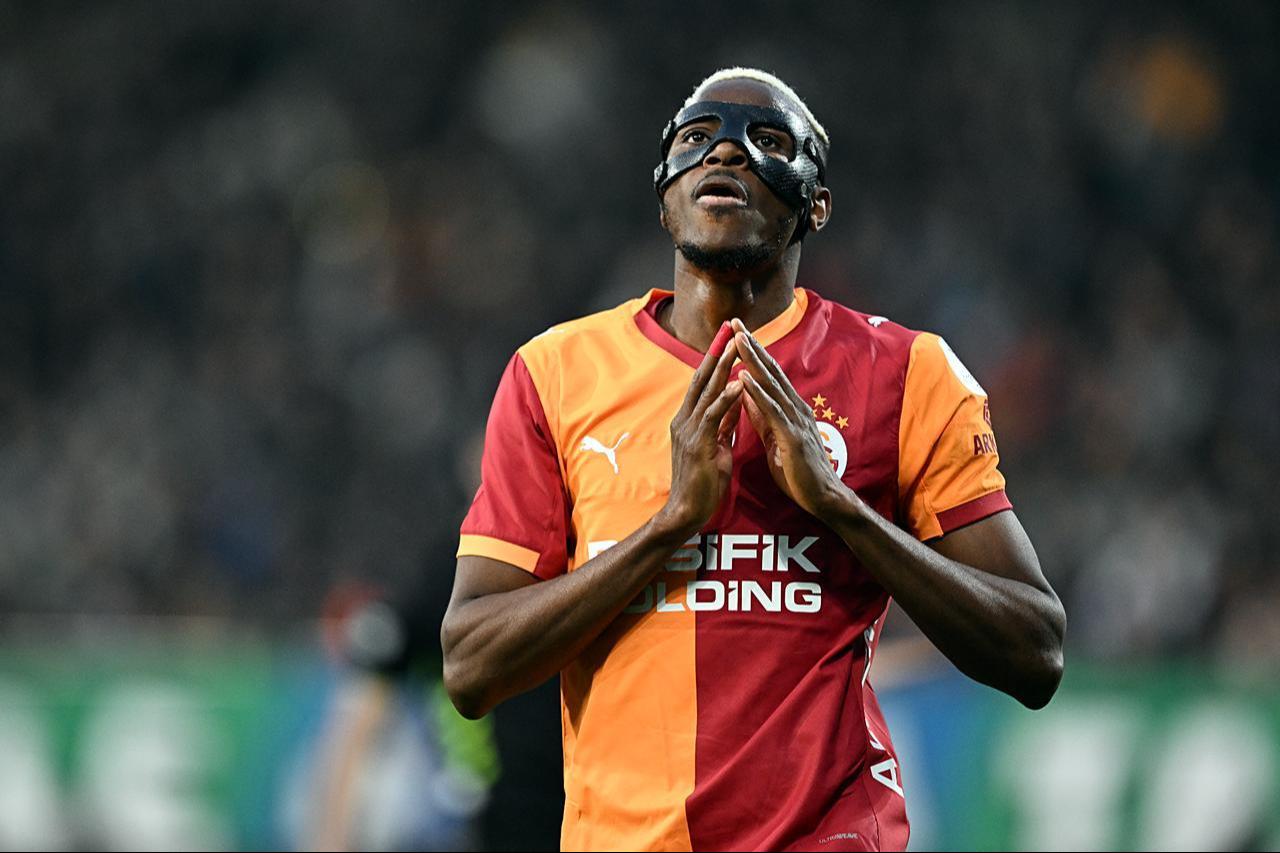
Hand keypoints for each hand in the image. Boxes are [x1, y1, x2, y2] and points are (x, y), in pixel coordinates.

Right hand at [658, 324, 743, 534]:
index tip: (728, 339)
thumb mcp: (717, 446)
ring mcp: (689, 430)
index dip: (715, 360)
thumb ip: (724, 423)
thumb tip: (736, 402)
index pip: (703, 383)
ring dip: (724, 367)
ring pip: (708, 391)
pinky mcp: (698, 443)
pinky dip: (728, 397)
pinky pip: (714, 415)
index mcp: (688, 420)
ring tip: (739, 347)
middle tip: (732, 330)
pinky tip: (741, 383)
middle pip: (703, 379)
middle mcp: (685, 420)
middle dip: (718, 353)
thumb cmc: (702, 484)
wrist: (687, 513)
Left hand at [732, 319, 848, 517]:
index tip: (735, 333)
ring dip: (753, 361)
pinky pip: (772, 411)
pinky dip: (758, 393)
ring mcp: (795, 420)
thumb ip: (761, 415)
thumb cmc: (798, 471)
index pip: (768, 374)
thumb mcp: (774, 437)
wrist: (822, 497)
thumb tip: (745, 393)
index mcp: (789, 408)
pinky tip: (744, 379)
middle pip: (770, 370)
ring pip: (771, 384)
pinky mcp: (793, 436)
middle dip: (751, 345)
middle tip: (735, 322)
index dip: (752, 352)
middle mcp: (794, 407)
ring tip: (737, 340)